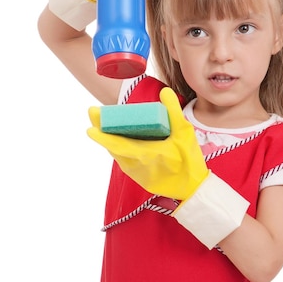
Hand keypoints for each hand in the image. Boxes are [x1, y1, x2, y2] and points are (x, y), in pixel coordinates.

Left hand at [87, 88, 208, 199]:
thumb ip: (174, 112)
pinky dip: (120, 149)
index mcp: (144, 154)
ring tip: (105, 125)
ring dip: (110, 140)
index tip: (90, 126)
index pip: (116, 144)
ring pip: (118, 154)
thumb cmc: (189, 162)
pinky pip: (125, 161)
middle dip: (102, 130)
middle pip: (113, 147)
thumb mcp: (184, 134)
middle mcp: (135, 165)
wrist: (193, 189)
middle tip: (94, 114)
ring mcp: (136, 173)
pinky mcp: (139, 178)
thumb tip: (164, 92)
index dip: (101, 136)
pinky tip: (122, 141)